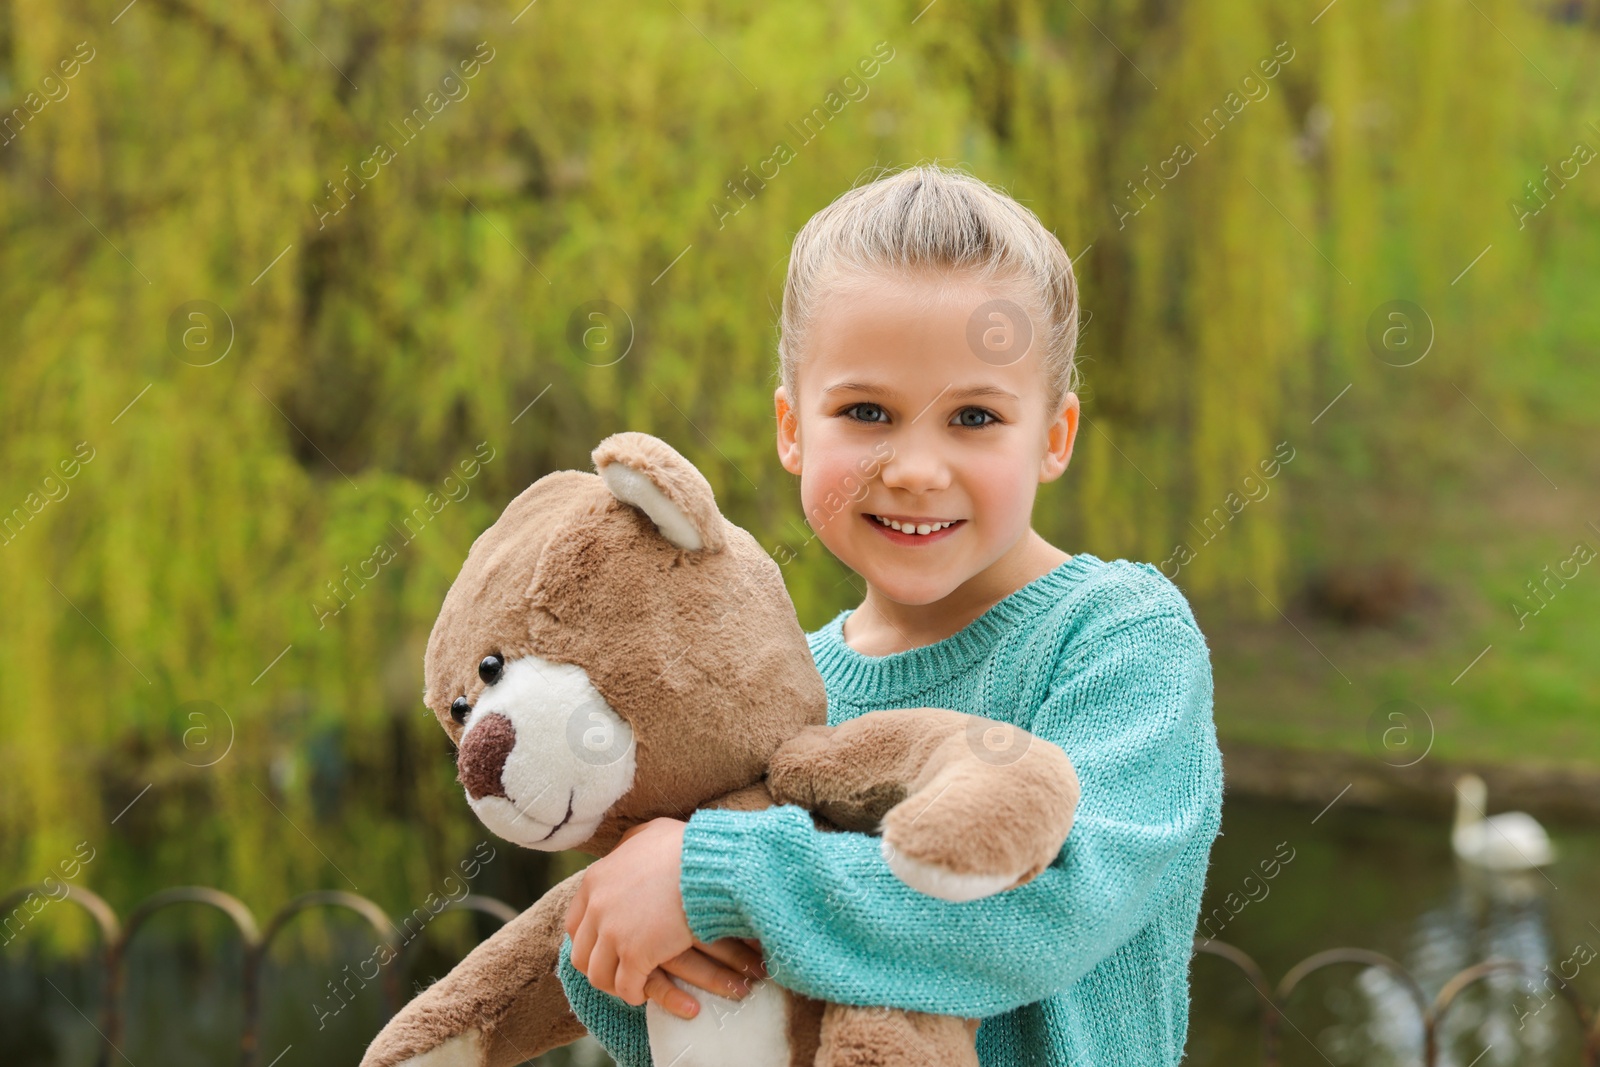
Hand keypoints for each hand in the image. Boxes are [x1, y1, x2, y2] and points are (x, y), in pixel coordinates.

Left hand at [564, 817, 766, 1017]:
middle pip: (581, 953)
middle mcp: (597, 908)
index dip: (589, 941)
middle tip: (619, 970)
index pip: (574, 924)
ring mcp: (614, 933)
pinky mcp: (636, 954)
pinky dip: (634, 994)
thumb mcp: (650, 833)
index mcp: (595, 880)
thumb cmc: (686, 847)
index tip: (606, 948)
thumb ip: (631, 843)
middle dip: (599, 966)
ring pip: (598, 976)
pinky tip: (646, 991)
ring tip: (632, 984)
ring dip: (614, 984)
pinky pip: (626, 988)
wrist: (708, 866)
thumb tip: (626, 848)